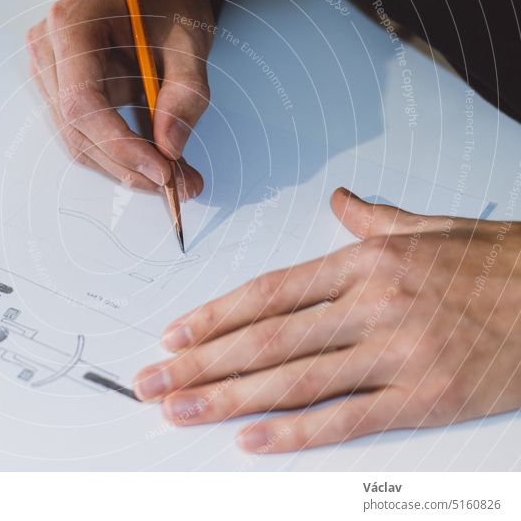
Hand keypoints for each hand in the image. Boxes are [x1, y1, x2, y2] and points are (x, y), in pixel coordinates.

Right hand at [26, 0, 213, 198]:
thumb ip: (186, 93)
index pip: (83, 103)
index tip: (161, 170)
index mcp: (71, 25)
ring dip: (125, 166)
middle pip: (78, 130)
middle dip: (128, 165)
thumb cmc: (168, 3)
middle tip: (179, 183)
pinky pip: (85, 135)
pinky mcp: (59, 90)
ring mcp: (48, 71)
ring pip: (79, 141)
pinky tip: (154, 160)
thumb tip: (170, 147)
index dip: (120, 145)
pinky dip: (120, 154)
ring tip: (176, 175)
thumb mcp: (190, 41)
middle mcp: (47, 49)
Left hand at [134, 187, 520, 452]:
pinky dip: (295, 432)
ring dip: (228, 398)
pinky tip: (251, 439)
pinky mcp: (426, 396)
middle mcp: (371, 305)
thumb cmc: (497, 261)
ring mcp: (397, 352)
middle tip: (154, 381)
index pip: (269, 292)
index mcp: (364, 263)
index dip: (214, 314)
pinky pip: (348, 417)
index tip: (175, 334)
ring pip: (294, 379)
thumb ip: (372, 218)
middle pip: (266, 338)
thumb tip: (337, 201)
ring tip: (181, 411)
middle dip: (201, 362)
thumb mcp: (430, 227)